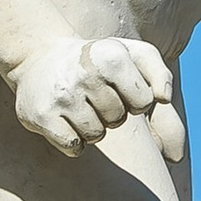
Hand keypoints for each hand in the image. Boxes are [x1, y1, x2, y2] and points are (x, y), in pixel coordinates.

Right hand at [11, 34, 184, 167]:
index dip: (134, 99)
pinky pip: (73, 146)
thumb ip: (159, 72)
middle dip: (110, 112)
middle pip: (118, 119)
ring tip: (79, 106)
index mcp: (112, 56)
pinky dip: (72, 140)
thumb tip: (164, 98)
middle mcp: (86, 74)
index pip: (144, 102)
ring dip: (91, 127)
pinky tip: (64, 120)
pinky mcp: (41, 116)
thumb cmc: (96, 60)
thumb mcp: (132, 54)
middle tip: (93, 94)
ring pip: (95, 135)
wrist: (37, 57)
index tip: (118, 86)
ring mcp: (62, 96)